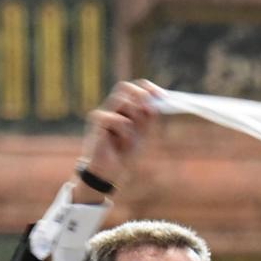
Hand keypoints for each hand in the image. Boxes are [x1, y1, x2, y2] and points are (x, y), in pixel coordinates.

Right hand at [73, 79, 160, 200]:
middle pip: (124, 87)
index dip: (149, 88)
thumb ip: (149, 117)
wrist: (110, 173)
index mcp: (124, 108)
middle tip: (150, 110)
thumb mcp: (142, 134)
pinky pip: (113, 118)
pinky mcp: (96, 124)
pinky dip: (123, 129)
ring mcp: (103, 114)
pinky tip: (122, 143)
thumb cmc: (125, 153)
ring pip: (121, 100)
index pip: (135, 87)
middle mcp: (112, 108)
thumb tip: (160, 102)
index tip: (164, 97)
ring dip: (133, 117)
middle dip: (141, 95)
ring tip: (133, 136)